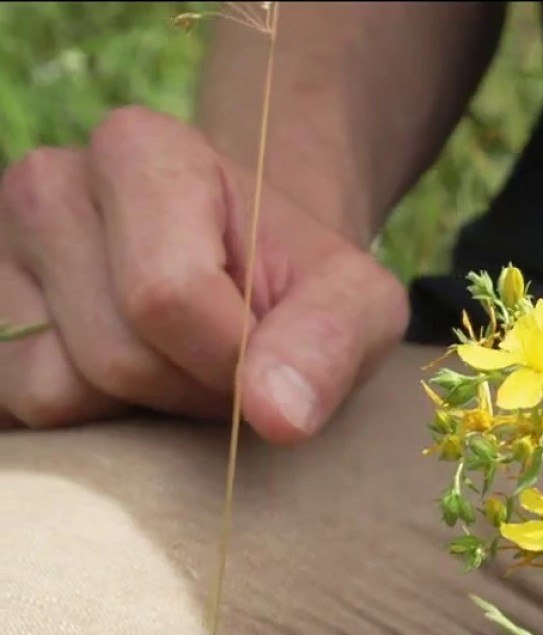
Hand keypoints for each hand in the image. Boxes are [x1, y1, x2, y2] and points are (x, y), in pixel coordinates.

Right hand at [0, 107, 407, 441]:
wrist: (247, 275)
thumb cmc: (298, 285)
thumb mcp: (355, 302)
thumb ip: (333, 342)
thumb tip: (277, 413)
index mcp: (142, 151)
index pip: (167, 296)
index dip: (229, 359)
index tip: (268, 353)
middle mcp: (48, 185)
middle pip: (116, 355)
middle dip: (190, 390)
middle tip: (230, 366)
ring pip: (57, 391)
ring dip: (139, 410)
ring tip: (180, 365)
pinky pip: (20, 414)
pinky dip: (88, 422)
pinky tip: (128, 382)